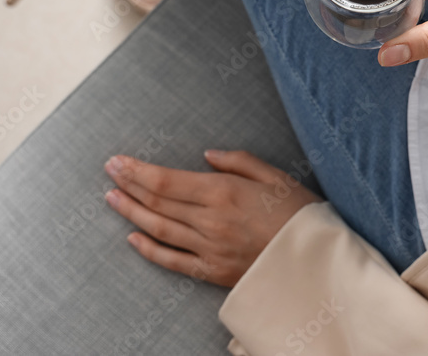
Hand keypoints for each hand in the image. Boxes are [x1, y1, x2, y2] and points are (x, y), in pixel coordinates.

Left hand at [104, 150, 322, 286]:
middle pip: (158, 202)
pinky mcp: (213, 272)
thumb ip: (239, 162)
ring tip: (112, 198)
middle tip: (109, 172)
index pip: (167, 181)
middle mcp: (210, 220)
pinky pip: (172, 261)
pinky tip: (133, 238)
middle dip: (129, 185)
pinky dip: (149, 249)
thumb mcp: (276, 176)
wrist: (318, 263)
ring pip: (159, 229)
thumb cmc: (301, 215)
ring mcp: (208, 248)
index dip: (138, 171)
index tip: (119, 161)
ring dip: (131, 213)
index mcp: (224, 192)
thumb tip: (208, 156)